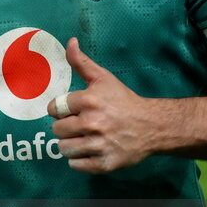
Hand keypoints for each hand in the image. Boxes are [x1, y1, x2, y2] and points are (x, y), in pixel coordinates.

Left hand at [47, 38, 156, 174]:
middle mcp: (92, 123)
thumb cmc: (123, 100)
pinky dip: (79, 160)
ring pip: (64, 149)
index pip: (54, 108)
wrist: (152, 126)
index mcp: (89, 100)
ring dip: (71, 144)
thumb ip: (81, 62)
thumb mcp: (103, 78)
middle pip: (57, 130)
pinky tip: (90, 150)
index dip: (61, 110)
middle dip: (65, 127)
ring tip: (84, 138)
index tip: (72, 110)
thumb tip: (70, 41)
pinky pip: (76, 165)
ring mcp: (99, 145)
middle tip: (80, 125)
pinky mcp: (105, 163)